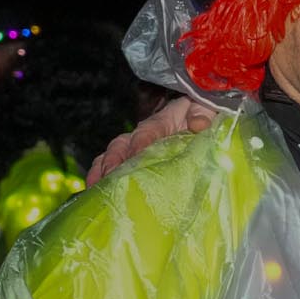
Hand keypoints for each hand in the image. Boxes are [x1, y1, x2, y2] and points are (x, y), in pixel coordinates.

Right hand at [85, 97, 215, 184]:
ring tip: (95, 186)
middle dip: (114, 160)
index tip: (136, 154)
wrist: (200, 118)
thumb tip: (198, 124)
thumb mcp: (206, 108)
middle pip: (122, 145)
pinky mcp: (132, 160)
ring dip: (101, 170)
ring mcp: (134, 148)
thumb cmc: (202, 114)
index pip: (148, 131)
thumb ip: (202, 113)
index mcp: (162, 122)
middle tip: (110, 176)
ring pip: (111, 156)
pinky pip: (110, 166)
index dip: (141, 142)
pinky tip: (93, 190)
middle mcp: (142, 135)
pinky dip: (99, 176)